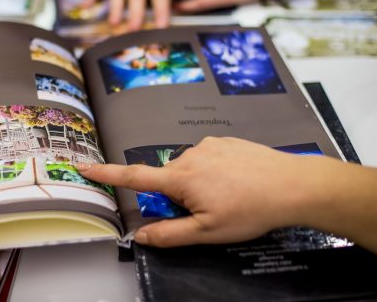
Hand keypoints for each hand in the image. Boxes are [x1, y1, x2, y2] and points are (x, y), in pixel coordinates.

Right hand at [78, 137, 315, 246]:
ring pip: (189, 168)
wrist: (293, 185)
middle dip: (177, 195)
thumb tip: (140, 237)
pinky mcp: (224, 140)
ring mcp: (208, 145)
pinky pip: (207, 157)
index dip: (106, 174)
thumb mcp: (208, 232)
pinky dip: (213, 171)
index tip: (83, 166)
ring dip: (197, 183)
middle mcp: (190, 155)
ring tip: (228, 196)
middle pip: (168, 179)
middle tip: (207, 210)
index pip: (134, 178)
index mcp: (181, 178)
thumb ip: (170, 235)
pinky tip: (235, 181)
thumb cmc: (250, 210)